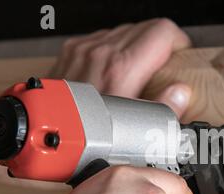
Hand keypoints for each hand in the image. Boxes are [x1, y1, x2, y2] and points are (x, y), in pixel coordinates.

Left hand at [0, 18, 190, 189]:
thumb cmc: (82, 135)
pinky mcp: (72, 52)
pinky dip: (117, 48)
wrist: (43, 132)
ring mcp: (84, 49)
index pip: (162, 31)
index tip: (179, 56)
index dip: (178, 42)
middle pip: (146, 27)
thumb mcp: (132, 130)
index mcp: (121, 67)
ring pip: (126, 30)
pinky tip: (118, 69)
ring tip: (141, 70)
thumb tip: (180, 93)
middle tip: (164, 66)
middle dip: (161, 44)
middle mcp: (101, 51)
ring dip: (139, 45)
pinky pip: (105, 38)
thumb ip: (163, 109)